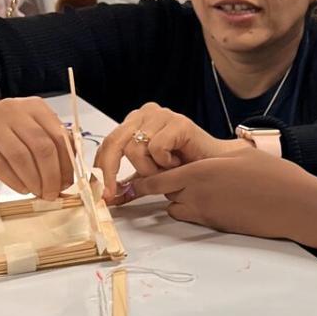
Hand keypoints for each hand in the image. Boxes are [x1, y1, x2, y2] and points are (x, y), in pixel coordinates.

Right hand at [0, 92, 72, 198]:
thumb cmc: (5, 126)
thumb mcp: (30, 126)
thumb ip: (50, 143)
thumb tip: (66, 176)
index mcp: (35, 107)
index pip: (59, 137)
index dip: (66, 164)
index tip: (67, 183)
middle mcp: (15, 112)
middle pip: (42, 147)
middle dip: (51, 175)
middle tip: (52, 193)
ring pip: (21, 156)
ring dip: (34, 180)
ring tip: (38, 193)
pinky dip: (14, 180)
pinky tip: (22, 189)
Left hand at [96, 103, 231, 200]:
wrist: (216, 165)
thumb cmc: (186, 167)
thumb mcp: (150, 177)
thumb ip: (130, 185)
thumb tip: (108, 201)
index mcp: (134, 123)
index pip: (106, 145)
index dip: (99, 171)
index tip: (100, 195)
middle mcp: (144, 114)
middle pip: (113, 143)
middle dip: (109, 173)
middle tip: (112, 195)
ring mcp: (161, 115)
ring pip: (135, 150)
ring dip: (149, 170)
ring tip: (166, 171)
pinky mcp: (178, 121)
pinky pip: (156, 148)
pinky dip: (164, 163)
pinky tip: (178, 162)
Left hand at [129, 146, 316, 236]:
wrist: (295, 205)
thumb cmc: (274, 176)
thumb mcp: (241, 155)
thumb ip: (215, 157)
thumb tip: (205, 157)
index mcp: (200, 171)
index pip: (157, 178)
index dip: (145, 180)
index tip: (136, 181)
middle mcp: (198, 194)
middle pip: (164, 193)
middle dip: (165, 187)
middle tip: (177, 178)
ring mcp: (207, 213)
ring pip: (176, 208)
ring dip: (178, 200)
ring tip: (199, 190)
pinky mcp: (217, 226)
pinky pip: (193, 219)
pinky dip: (193, 213)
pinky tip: (213, 204)